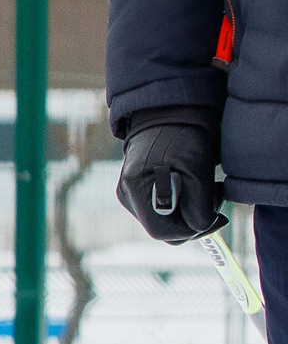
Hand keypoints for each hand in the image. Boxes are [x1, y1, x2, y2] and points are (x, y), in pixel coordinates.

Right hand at [116, 109, 223, 242]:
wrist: (170, 112)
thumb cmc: (184, 136)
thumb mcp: (198, 170)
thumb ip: (198, 206)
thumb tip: (199, 228)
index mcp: (136, 189)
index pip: (162, 232)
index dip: (192, 231)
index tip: (217, 217)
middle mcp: (127, 195)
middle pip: (162, 228)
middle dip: (192, 220)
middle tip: (213, 198)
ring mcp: (130, 192)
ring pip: (164, 220)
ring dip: (188, 211)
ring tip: (205, 187)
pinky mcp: (137, 188)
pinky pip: (162, 209)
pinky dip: (182, 203)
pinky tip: (192, 185)